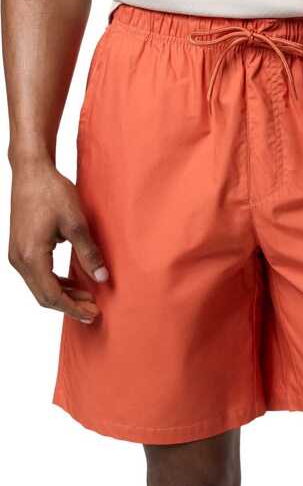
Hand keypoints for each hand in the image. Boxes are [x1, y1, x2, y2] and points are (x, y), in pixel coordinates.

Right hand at [8, 160, 107, 323]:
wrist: (31, 171)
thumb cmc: (52, 193)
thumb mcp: (77, 224)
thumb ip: (89, 253)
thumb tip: (102, 278)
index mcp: (32, 256)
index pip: (51, 295)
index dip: (73, 307)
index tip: (92, 313)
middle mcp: (19, 259)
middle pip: (43, 295)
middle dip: (69, 305)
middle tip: (93, 311)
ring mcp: (17, 253)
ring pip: (40, 286)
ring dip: (63, 294)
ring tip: (87, 297)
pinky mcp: (20, 247)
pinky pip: (37, 274)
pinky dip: (55, 281)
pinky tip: (73, 280)